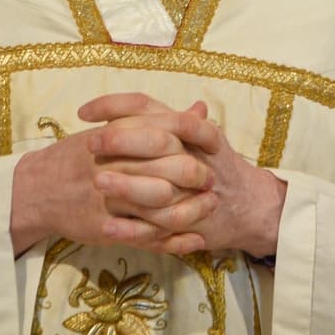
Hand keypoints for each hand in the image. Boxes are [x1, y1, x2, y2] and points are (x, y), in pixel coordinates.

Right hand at [9, 93, 215, 253]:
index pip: (162, 133)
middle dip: (195, 176)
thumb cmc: (79, 157)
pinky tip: (193, 239)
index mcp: (114, 136)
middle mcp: (111, 165)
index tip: (212, 147)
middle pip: (165, 169)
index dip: (192, 141)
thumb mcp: (113, 128)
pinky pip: (144, 237)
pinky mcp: (102, 228)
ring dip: (190, 210)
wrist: (35, 189)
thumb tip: (201, 110)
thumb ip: (157, 120)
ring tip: (208, 209)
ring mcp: (107, 199)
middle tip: (212, 181)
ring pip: (159, 207)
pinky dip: (173, 241)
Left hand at [82, 93, 286, 258]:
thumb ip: (166, 120)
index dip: (113, 105)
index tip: (83, 112)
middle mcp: (192, 153)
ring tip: (95, 183)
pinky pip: (161, 227)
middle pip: (155, 138)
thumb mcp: (195, 135)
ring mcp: (193, 189)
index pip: (147, 106)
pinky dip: (134, 229)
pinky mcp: (191, 221)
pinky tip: (108, 227)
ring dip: (125, 185)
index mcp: (188, 128)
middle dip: (119, 140)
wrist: (251, 206)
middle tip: (89, 145)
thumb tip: (129, 107)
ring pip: (159, 184)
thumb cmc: (216, 164)